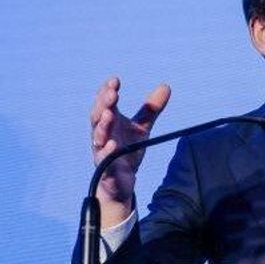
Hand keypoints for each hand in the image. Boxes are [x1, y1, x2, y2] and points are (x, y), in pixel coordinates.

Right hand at [89, 77, 170, 222]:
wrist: (121, 183)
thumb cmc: (127, 151)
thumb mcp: (141, 128)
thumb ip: (150, 109)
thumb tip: (166, 86)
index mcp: (108, 123)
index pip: (103, 103)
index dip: (107, 91)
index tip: (115, 80)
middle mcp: (101, 135)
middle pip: (97, 116)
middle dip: (103, 104)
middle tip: (112, 93)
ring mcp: (101, 151)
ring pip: (97, 136)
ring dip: (102, 124)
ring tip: (109, 113)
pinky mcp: (106, 168)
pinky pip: (103, 159)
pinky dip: (106, 152)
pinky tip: (112, 145)